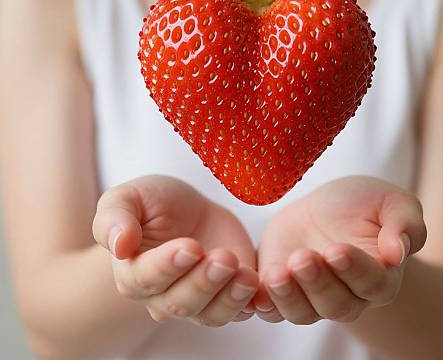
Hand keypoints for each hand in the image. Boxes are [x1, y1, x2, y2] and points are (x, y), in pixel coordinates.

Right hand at [93, 175, 256, 326]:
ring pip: (211, 313)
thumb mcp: (129, 198)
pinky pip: (238, 310)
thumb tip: (118, 245)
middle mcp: (163, 296)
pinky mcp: (227, 295)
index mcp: (133, 272)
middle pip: (181, 301)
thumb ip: (115, 218)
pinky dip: (250, 302)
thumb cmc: (155, 204)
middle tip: (223, 258)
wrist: (190, 210)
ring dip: (229, 297)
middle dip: (204, 281)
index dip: (168, 266)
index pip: (147, 279)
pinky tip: (258, 283)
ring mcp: (198, 299)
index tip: (189, 247)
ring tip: (245, 274)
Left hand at [254, 176, 426, 323]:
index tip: (337, 250)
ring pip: (303, 312)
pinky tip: (253, 290)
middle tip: (303, 257)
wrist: (324, 208)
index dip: (354, 270)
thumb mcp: (391, 201)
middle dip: (318, 282)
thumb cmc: (363, 204)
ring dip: (289, 296)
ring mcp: (312, 297)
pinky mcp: (282, 291)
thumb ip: (405, 223)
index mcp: (379, 276)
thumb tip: (399, 252)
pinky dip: (263, 304)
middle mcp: (348, 296)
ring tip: (277, 273)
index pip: (372, 283)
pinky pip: (272, 309)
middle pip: (335, 304)